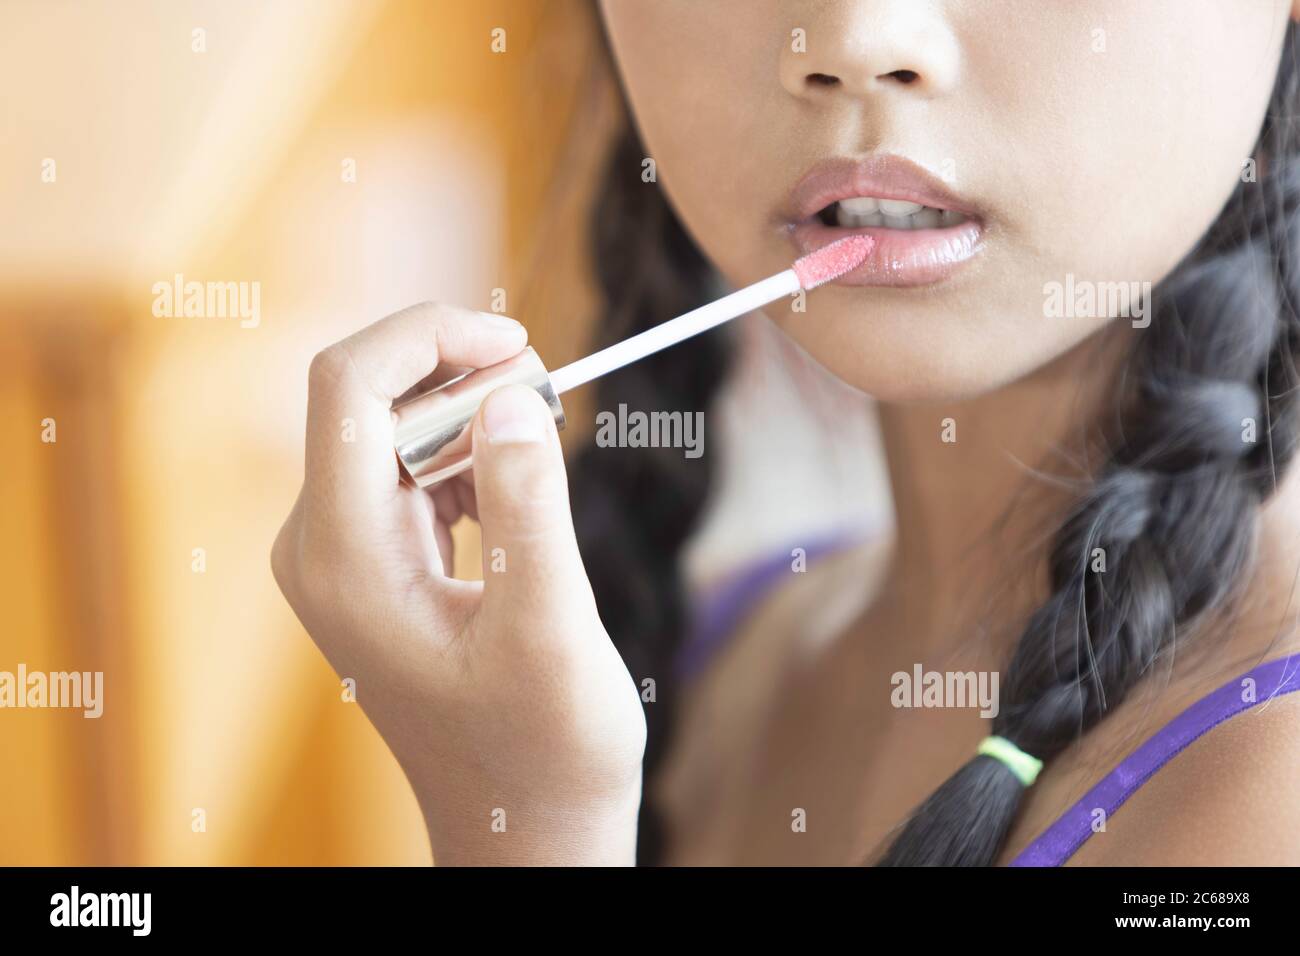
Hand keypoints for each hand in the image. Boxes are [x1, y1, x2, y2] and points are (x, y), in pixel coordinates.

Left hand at [271, 303, 645, 864]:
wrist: (524, 824)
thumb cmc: (543, 748)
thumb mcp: (548, 627)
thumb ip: (527, 504)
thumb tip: (509, 394)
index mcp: (345, 559)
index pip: (348, 388)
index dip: (428, 337)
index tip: (519, 344)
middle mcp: (322, 547)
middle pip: (372, 400)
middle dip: (462, 376)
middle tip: (552, 401)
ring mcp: (344, 554)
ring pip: (395, 427)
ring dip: (471, 414)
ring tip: (545, 442)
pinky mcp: (376, 561)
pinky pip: (411, 467)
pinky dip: (469, 453)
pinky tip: (517, 485)